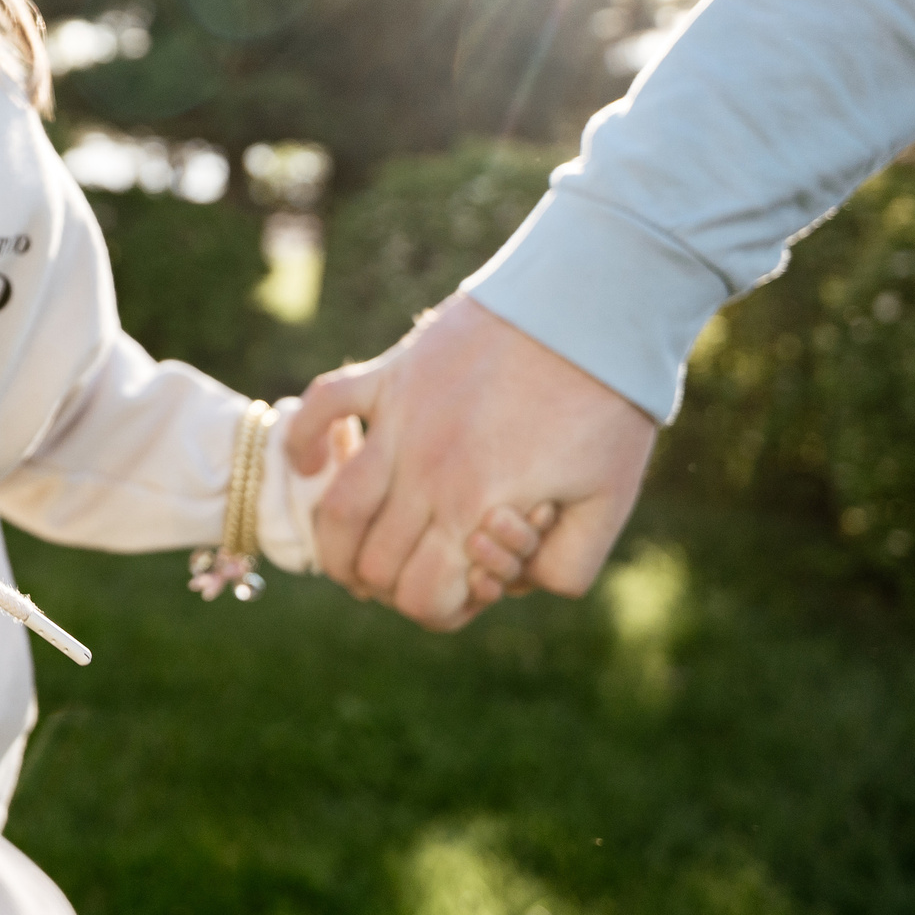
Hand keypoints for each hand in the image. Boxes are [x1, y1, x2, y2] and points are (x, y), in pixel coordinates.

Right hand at [287, 295, 657, 629]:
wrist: (591, 305)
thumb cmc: (608, 405)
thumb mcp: (610, 501)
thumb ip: (567, 566)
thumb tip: (517, 586)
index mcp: (476, 510)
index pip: (420, 599)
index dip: (440, 609)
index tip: (468, 587)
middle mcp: (425, 474)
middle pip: (371, 565)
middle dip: (394, 585)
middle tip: (426, 565)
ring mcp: (399, 421)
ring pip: (334, 509)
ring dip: (336, 546)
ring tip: (357, 551)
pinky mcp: (390, 374)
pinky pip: (321, 409)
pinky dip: (304, 443)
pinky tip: (314, 464)